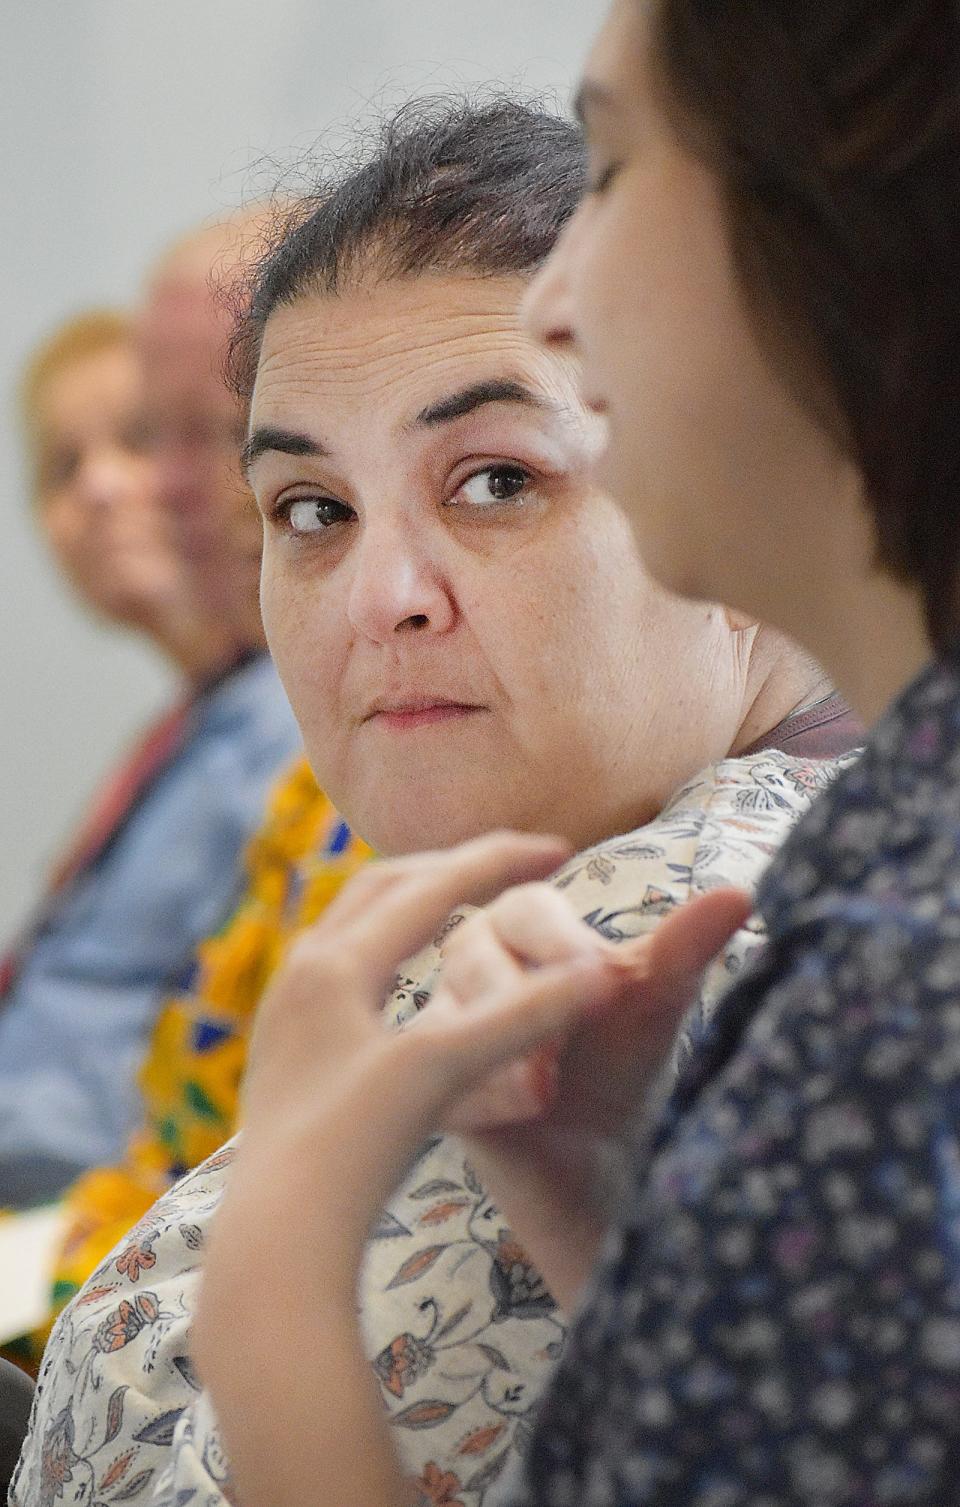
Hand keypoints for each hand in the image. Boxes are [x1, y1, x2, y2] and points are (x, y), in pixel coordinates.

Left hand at [235, 831, 631, 1224]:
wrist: (272, 1247)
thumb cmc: (353, 1153)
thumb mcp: (443, 1072)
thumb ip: (524, 1017)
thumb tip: (612, 973)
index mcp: (338, 963)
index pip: (433, 883)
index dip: (501, 860)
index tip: (561, 846)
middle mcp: (302, 973)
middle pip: (384, 888)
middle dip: (452, 867)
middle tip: (512, 864)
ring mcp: (286, 1013)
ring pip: (354, 928)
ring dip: (411, 905)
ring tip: (461, 906)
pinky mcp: (283, 1054)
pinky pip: (341, 971)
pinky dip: (386, 952)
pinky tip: (405, 983)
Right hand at [431, 881, 750, 1307]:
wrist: (603, 1160)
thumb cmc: (624, 1058)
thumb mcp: (658, 1002)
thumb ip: (685, 947)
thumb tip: (740, 894)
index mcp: (523, 927)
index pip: (524, 906)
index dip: (557, 937)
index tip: (603, 975)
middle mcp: (472, 966)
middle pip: (471, 952)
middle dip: (516, 990)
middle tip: (563, 1032)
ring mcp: (443, 1030)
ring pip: (446, 1018)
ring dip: (496, 1044)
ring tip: (543, 1083)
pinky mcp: (435, 1090)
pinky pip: (436, 1083)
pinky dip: (482, 1095)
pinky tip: (523, 1113)